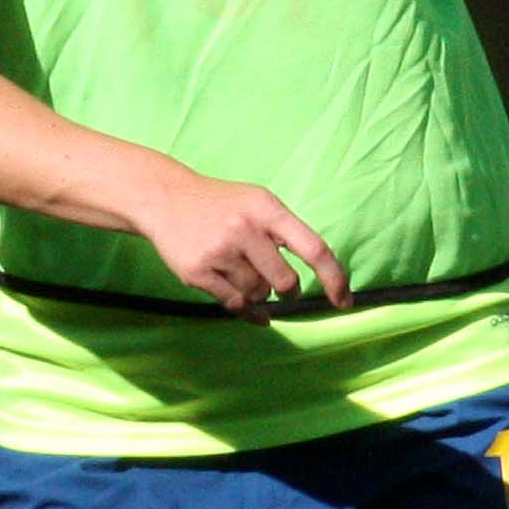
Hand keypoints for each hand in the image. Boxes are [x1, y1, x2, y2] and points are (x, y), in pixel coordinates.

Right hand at [132, 169, 351, 314]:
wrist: (164, 198)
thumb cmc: (222, 204)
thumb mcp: (258, 202)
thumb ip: (287, 233)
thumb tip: (320, 276)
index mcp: (266, 209)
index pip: (313, 248)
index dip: (333, 278)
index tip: (344, 300)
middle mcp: (244, 229)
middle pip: (284, 282)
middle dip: (287, 289)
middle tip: (281, 285)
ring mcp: (219, 252)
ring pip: (257, 293)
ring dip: (256, 291)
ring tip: (240, 270)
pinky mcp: (197, 273)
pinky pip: (234, 305)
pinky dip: (246, 310)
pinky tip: (248, 307)